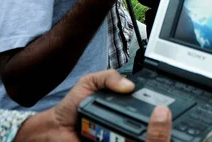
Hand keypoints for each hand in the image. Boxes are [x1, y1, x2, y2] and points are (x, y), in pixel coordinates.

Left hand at [15, 69, 172, 140]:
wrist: (55, 130)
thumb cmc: (71, 106)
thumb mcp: (90, 82)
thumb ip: (107, 77)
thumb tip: (129, 85)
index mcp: (121, 104)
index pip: (141, 103)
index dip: (149, 102)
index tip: (157, 102)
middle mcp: (122, 121)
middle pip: (143, 121)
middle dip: (145, 120)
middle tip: (148, 118)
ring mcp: (118, 135)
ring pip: (135, 136)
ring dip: (136, 133)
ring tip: (125, 129)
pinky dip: (125, 141)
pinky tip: (120, 137)